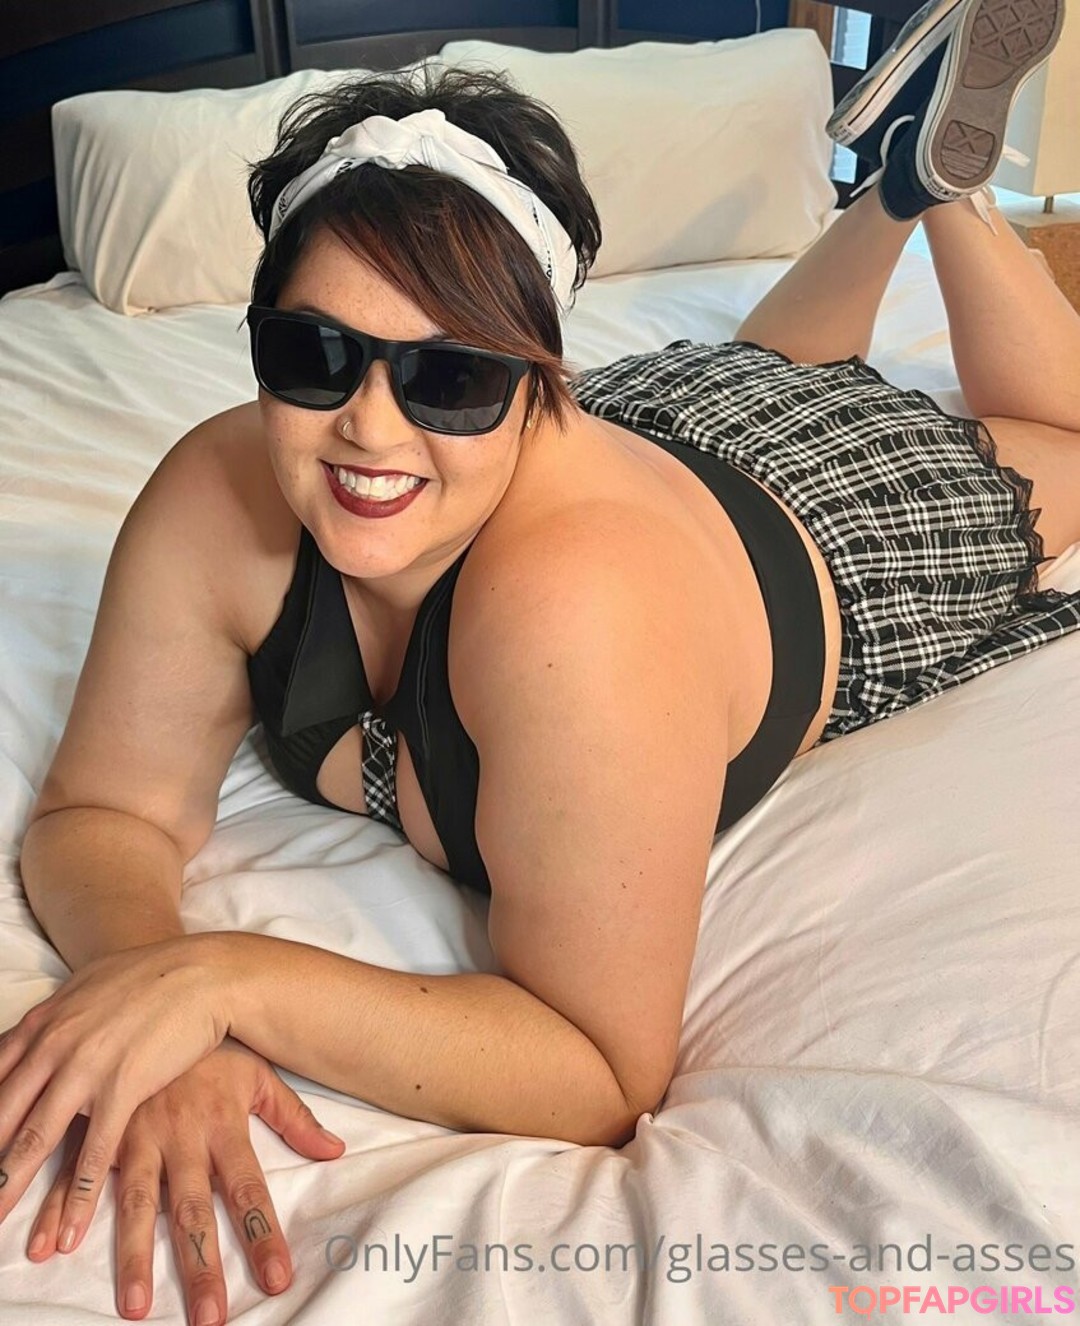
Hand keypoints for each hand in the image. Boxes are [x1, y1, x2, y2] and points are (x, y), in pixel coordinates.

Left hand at [0, 935, 229, 1232]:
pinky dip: (78, 1194)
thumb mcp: (88, 987)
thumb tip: (33, 1034)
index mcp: (44, 1024)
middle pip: (3, 1115)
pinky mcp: (123, 1087)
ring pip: (36, 1137)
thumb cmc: (151, 976)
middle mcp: (55, 1046)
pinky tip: (68, 1227)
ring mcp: (86, 1068)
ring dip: (11, 1183)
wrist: (203, 972)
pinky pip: (94, 1151)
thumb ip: (56, 1018)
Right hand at [25, 1039, 344, 1322]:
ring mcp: (135, 1135)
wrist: (160, 995)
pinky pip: (78, 1177)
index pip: (249, 1191)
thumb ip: (294, 1118)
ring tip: (137, 1308)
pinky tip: (50, 1248)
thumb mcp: (260, 1074)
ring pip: (133, 1205)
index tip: (277, 1280)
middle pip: (192, 1211)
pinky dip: (61, 1212)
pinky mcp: (99, 1129)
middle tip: (209, 1318)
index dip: (263, 1236)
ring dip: (133, 1257)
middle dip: (201, 1265)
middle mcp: (178, 1136)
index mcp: (221, 1124)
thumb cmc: (213, 1047)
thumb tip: (335, 1151)